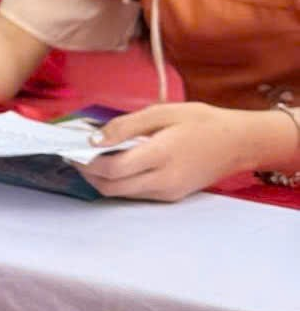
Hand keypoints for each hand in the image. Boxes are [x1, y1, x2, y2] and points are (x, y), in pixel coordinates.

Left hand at [77, 102, 261, 202]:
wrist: (240, 143)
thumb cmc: (202, 122)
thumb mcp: (163, 113)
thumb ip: (125, 126)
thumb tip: (93, 139)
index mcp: (160, 156)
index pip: (111, 169)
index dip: (85, 162)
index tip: (70, 149)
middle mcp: (162, 181)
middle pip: (110, 187)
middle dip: (87, 173)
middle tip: (75, 155)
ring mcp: (167, 193)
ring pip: (120, 194)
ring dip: (100, 179)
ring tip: (90, 158)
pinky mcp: (171, 197)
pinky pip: (135, 194)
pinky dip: (119, 182)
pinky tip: (115, 164)